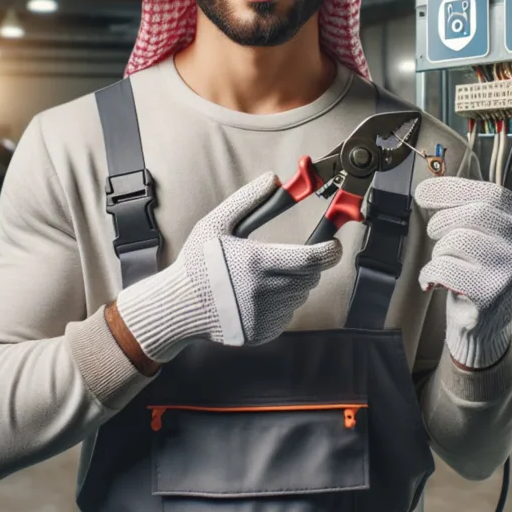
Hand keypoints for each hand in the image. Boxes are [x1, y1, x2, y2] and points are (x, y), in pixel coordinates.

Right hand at [117, 172, 341, 361]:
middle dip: (310, 264)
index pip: (312, 259)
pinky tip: (257, 294)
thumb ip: (249, 199)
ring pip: (300, 296)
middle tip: (292, 254)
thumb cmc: (197, 262)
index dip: (330, 250)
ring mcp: (264, 316)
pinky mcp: (262, 333)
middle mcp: (264, 292)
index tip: (334, 244)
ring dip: (294, 283)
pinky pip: (287, 314)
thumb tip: (275, 178)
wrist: (176, 307)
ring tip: (265, 275)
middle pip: (311, 277)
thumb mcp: (217, 223)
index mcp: (256, 262)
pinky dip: (281, 302)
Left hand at [415, 176, 511, 368]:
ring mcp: (511, 271)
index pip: (491, 194)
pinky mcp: (490, 295)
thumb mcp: (486, 231)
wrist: (486, 323)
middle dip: (442, 220)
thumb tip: (438, 175)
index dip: (452, 189)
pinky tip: (432, 280)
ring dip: (438, 250)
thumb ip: (471, 202)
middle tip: (433, 231)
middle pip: (474, 214)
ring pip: (456, 240)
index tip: (423, 191)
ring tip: (444, 261)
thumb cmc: (480, 267)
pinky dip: (429, 272)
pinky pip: (444, 268)